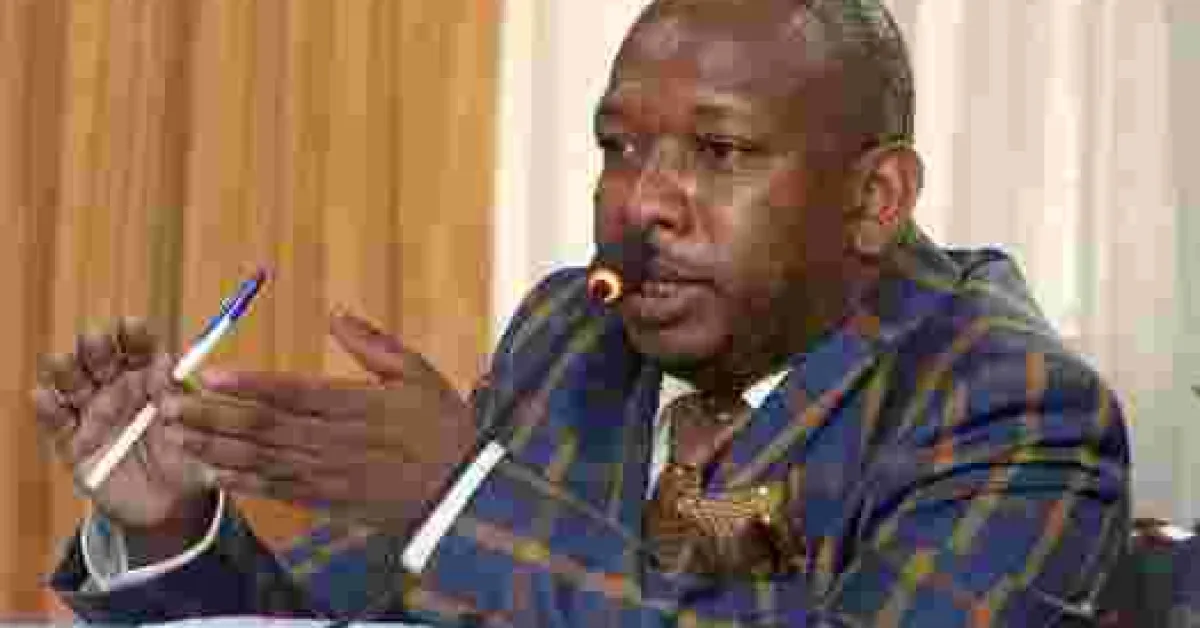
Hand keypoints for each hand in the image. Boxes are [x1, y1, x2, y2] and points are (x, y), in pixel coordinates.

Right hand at [32, 319, 215, 536]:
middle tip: (95, 340)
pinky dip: (48, 409)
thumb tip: (173, 372)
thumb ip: (188, 402)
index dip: (134, 335)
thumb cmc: (192, 458)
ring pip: (73, 383)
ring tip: (64, 363)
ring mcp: (95, 414)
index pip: (139, 348)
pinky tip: (45, 397)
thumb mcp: (199, 432)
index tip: (132, 326)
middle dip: (97, 347)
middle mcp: (119, 388)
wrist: (174, 503)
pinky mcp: (75, 443)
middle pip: (101, 359)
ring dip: (66, 370)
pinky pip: (58, 423)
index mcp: (151, 377)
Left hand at [160, 310, 475, 531]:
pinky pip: (278, 491)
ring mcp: (329, 474)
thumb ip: (373, 344)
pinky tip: (214, 473)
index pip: (291, 391)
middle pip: (263, 427)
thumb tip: (336, 312)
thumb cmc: (442, 426)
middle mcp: (334, 440)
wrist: (462, 491)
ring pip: (261, 460)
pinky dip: (245, 483)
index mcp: (355, 404)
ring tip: (177, 437)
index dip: (247, 384)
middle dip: (211, 416)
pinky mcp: (329, 500)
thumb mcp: (417, 374)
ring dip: (216, 449)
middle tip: (169, 405)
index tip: (209, 375)